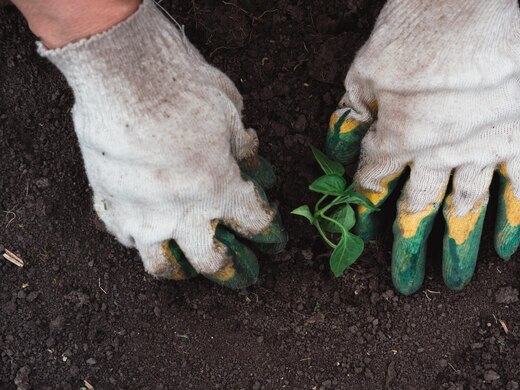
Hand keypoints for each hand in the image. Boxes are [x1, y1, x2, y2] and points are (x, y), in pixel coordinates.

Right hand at [39, 0, 286, 287]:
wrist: (124, 73)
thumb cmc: (183, 88)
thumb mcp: (229, 112)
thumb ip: (241, 143)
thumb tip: (248, 153)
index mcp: (220, 189)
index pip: (254, 222)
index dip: (269, 230)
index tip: (274, 235)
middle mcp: (182, 212)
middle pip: (209, 261)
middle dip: (229, 269)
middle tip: (238, 270)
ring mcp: (141, 212)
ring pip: (159, 262)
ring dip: (179, 267)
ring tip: (185, 266)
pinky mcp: (108, 200)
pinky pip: (122, 233)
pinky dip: (137, 235)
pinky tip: (143, 227)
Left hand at [327, 0, 519, 293]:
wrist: (467, 5)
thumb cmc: (410, 34)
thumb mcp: (362, 76)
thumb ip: (350, 120)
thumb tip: (337, 153)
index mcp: (395, 142)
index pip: (374, 189)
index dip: (365, 214)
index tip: (362, 238)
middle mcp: (437, 157)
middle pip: (418, 211)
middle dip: (408, 249)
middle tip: (406, 284)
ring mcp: (482, 150)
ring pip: (466, 209)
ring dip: (458, 247)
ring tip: (455, 281)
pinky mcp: (519, 137)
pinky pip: (517, 187)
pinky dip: (511, 218)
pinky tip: (503, 246)